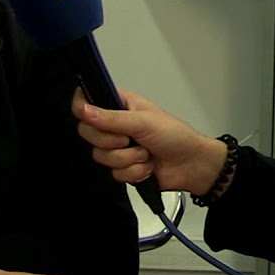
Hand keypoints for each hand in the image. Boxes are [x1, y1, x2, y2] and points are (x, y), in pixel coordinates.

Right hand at [72, 87, 228, 196]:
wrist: (191, 165)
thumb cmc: (174, 135)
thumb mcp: (143, 122)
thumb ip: (112, 118)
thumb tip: (83, 110)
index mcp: (120, 104)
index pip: (86, 101)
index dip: (82, 108)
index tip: (89, 117)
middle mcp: (115, 124)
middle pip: (88, 133)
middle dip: (110, 141)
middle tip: (129, 139)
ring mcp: (118, 147)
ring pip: (100, 156)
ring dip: (127, 159)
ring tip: (145, 153)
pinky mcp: (123, 167)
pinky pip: (113, 173)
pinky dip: (134, 172)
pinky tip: (147, 166)